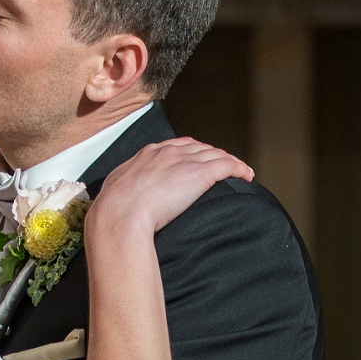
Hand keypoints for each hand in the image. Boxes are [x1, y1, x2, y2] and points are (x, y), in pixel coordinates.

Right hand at [92, 137, 253, 238]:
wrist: (121, 213)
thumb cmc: (114, 209)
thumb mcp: (116, 188)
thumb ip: (125, 186)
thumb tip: (121, 196)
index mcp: (149, 153)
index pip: (177, 146)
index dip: (191, 152)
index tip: (197, 161)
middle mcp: (169, 151)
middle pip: (199, 147)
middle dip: (212, 155)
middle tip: (223, 167)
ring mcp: (185, 161)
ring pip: (215, 154)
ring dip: (229, 162)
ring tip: (240, 173)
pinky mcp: (200, 173)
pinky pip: (227, 165)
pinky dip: (239, 168)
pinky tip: (247, 176)